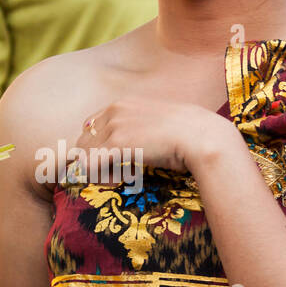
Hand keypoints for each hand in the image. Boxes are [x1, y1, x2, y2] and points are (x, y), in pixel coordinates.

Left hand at [69, 99, 230, 179]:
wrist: (201, 136)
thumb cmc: (187, 132)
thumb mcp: (158, 123)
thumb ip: (139, 129)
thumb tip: (133, 145)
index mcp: (123, 104)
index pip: (91, 125)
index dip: (94, 146)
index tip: (103, 161)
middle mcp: (115, 111)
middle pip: (84, 140)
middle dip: (91, 160)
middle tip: (107, 175)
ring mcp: (115, 127)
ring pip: (86, 154)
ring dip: (95, 170)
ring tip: (112, 180)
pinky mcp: (118, 144)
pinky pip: (93, 164)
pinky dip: (97, 176)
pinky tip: (111, 182)